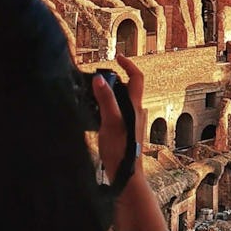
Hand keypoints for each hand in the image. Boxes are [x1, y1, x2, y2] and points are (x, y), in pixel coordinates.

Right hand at [92, 55, 145, 181]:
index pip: (137, 77)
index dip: (128, 65)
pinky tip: (96, 116)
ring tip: (93, 98)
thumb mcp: (110, 121)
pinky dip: (108, 109)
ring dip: (109, 95)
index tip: (117, 57)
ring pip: (122, 101)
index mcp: (135, 106)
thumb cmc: (120, 149)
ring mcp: (133, 121)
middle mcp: (137, 111)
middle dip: (113, 81)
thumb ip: (106, 100)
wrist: (125, 173)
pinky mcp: (126, 130)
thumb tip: (101, 79)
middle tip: (97, 80)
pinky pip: (118, 113)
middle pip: (127, 88)